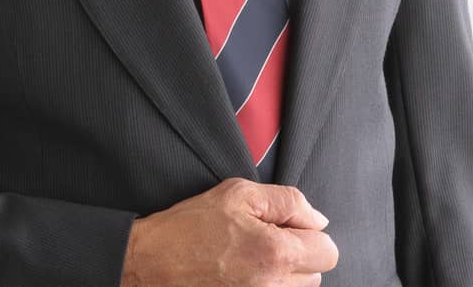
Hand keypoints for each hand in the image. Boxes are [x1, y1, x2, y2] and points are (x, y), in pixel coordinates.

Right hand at [119, 177, 338, 285]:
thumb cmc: (188, 228)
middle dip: (298, 257)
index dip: (310, 234)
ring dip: (282, 277)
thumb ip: (289, 202)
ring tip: (250, 261)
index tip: (287, 228)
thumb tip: (318, 220)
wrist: (145, 265)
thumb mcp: (239, 194)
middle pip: (315, 276)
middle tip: (264, 243)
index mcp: (275, 253)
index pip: (328, 252)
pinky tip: (242, 277)